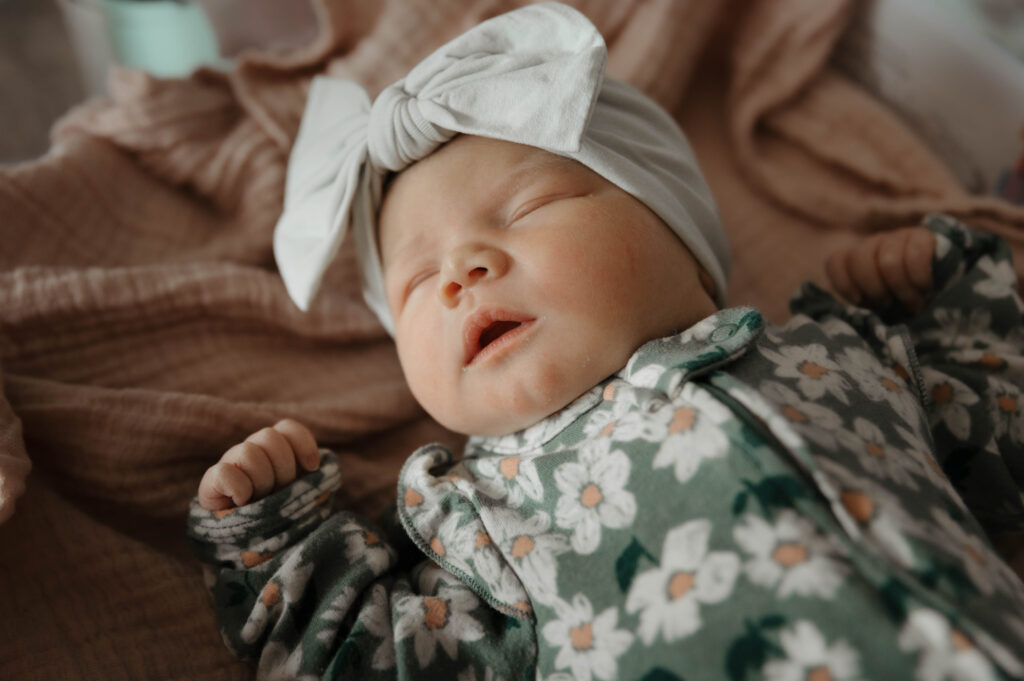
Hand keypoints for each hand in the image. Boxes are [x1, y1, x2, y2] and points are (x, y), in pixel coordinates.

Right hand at [198, 419, 320, 510]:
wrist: (249, 545)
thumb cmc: (280, 517)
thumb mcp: (300, 495)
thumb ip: (310, 479)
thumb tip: (317, 465)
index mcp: (273, 450)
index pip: (287, 428)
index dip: (303, 444)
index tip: (312, 469)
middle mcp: (251, 450)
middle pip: (269, 437)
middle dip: (283, 469)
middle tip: (281, 491)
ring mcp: (229, 464)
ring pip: (248, 453)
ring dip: (262, 482)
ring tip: (261, 501)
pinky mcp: (211, 482)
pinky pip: (225, 473)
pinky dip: (240, 489)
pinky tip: (243, 503)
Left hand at [826, 227, 935, 310]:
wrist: (938, 284)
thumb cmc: (900, 300)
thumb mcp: (877, 304)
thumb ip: (861, 303)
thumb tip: (853, 313)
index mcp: (855, 259)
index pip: (836, 262)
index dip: (844, 284)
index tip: (859, 301)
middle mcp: (873, 244)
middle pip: (860, 259)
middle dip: (874, 288)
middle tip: (888, 304)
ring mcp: (896, 237)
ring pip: (889, 260)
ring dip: (901, 288)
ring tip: (911, 302)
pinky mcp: (922, 237)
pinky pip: (916, 253)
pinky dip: (919, 277)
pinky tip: (924, 288)